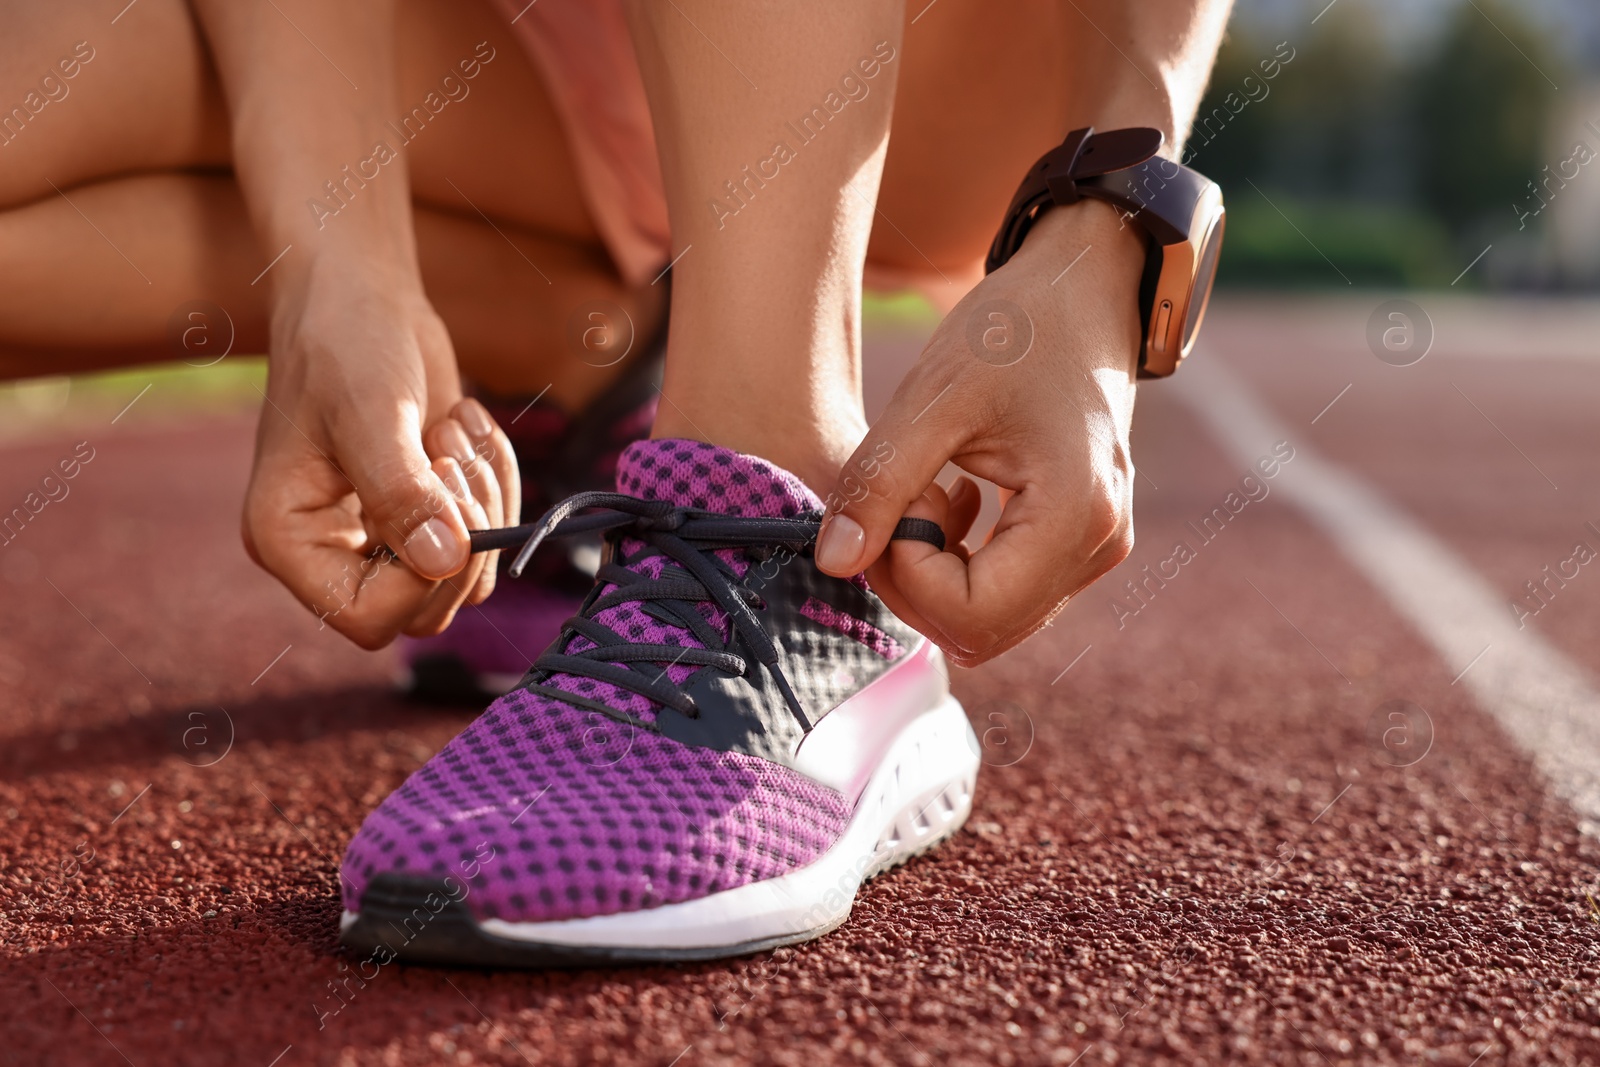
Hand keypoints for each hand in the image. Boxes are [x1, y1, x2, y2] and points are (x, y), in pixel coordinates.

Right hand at [241, 261, 518, 648]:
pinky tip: (465, 423)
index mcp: (288, 541)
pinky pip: (485, 538)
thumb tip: (446, 561)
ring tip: (452, 430)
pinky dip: (495, 483)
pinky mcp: (425, 515)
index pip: (367, 618)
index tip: (440, 493)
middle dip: (463, 536)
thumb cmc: (347, 342)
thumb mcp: (373, 411)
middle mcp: (330, 554)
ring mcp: (380, 539)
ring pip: (463, 578)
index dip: (423, 578)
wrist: (362, 295)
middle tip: (449, 454)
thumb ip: (403, 491)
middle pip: (424, 612)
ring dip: (484, 502)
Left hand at [815, 200, 1141, 665]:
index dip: (909, 570)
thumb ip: (879, 482)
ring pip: (990, 620)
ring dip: (934, 571)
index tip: (903, 493)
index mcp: (1075, 517)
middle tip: (899, 497)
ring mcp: (1096, 550)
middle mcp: (1098, 548)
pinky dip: (959, 562)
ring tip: (926, 490)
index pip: (970, 614)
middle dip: (914, 578)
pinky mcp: (1081, 543)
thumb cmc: (1017, 329)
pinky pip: (1006, 593)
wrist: (1085, 288)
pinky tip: (952, 497)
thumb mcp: (933, 398)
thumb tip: (833, 565)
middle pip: (979, 629)